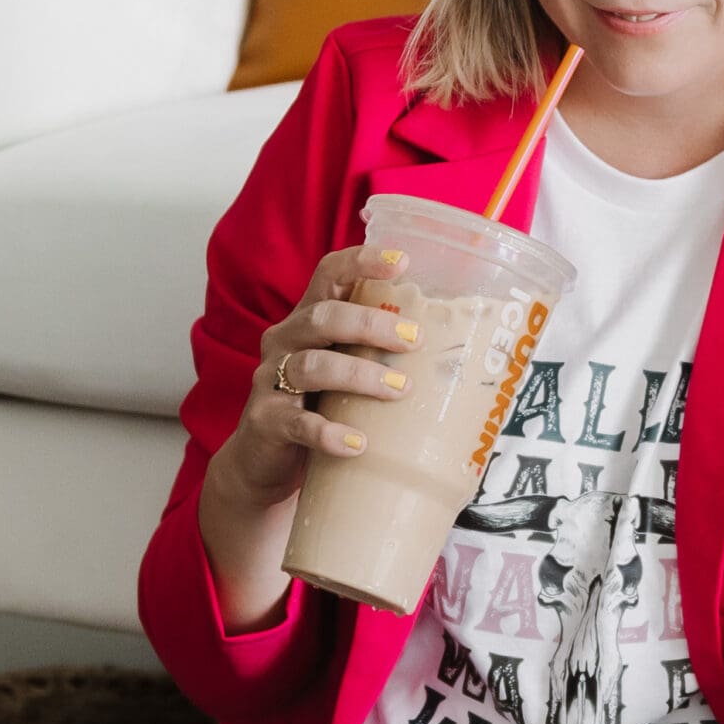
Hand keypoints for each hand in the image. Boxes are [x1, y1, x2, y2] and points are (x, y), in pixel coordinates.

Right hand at [210, 242, 422, 509]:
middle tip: (414, 339)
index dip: (362, 262)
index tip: (403, 261)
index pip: (329, 276)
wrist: (265, 462)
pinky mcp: (266, 422)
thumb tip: (458, 360)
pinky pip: (298, 424)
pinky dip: (329, 433)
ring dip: (359, 375)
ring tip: (399, 390)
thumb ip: (382, 358)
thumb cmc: (320, 410)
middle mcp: (285, 341)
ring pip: (311, 366)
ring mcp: (270, 381)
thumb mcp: (348, 375)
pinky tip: (359, 443)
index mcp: (308, 321)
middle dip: (370, 324)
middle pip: (323, 318)